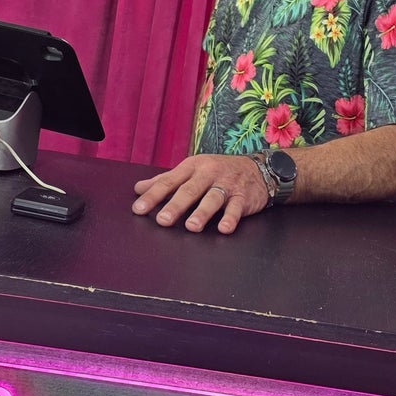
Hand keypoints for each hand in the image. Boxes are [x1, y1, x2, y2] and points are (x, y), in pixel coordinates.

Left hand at [132, 155, 269, 233]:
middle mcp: (208, 174)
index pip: (169, 181)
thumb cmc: (217, 172)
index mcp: (192, 167)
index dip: (153, 195)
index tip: (138, 209)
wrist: (257, 168)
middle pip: (189, 190)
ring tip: (192, 226)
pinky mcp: (243, 196)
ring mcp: (226, 185)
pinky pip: (236, 208)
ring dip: (202, 212)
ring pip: (213, 199)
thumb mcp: (191, 171)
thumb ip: (165, 181)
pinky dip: (231, 218)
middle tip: (163, 220)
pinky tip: (224, 228)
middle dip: (176, 205)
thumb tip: (138, 189)